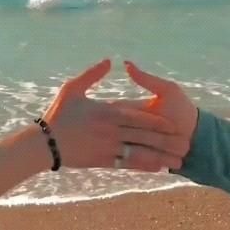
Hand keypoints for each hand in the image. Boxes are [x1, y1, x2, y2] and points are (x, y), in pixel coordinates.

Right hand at [43, 59, 187, 170]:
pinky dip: (144, 166)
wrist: (44, 145)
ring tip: (178, 162)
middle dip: (166, 142)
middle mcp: (110, 132)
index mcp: (106, 113)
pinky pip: (128, 165)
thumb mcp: (71, 89)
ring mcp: (107, 149)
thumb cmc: (58, 114)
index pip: (137, 117)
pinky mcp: (103, 162)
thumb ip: (91, 75)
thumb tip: (109, 61)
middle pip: (143, 137)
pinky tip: (157, 168)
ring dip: (160, 158)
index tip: (173, 124)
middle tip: (185, 145)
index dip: (157, 121)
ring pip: (139, 153)